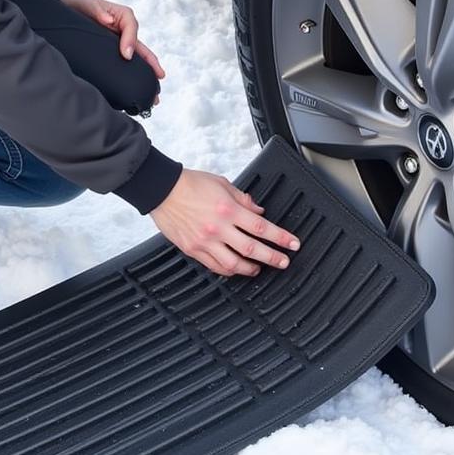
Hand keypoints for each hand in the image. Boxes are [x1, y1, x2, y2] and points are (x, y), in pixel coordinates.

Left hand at [61, 0, 164, 103]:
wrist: (69, 11)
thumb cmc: (81, 5)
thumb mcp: (88, 4)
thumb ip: (97, 11)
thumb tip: (108, 20)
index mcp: (123, 16)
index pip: (132, 28)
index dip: (130, 42)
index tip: (126, 55)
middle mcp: (126, 30)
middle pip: (141, 47)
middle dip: (151, 63)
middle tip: (160, 76)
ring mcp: (122, 42)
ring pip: (137, 58)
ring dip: (145, 72)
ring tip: (153, 89)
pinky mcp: (115, 52)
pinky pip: (126, 63)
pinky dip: (132, 74)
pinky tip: (134, 86)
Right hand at [150, 168, 300, 276]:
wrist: (161, 190)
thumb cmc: (190, 184)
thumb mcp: (222, 184)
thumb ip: (243, 200)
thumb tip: (258, 211)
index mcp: (228, 209)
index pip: (262, 227)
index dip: (281, 238)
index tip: (293, 244)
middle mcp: (218, 228)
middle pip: (252, 249)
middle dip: (272, 257)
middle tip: (284, 262)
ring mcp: (205, 241)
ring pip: (234, 264)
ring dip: (250, 268)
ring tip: (259, 268)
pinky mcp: (193, 250)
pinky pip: (215, 266)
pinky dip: (229, 270)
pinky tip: (236, 269)